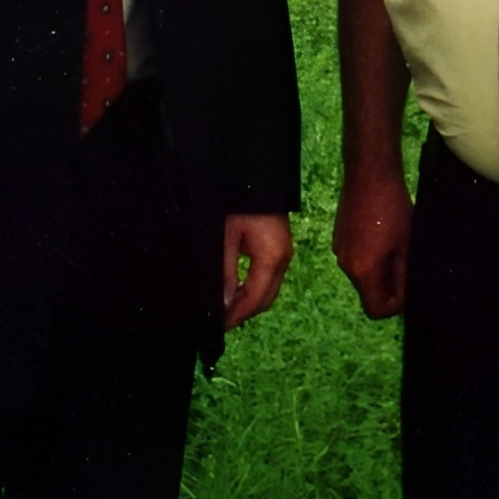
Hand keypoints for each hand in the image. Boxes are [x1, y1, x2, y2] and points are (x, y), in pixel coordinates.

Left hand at [222, 213, 295, 330]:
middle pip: (266, 298)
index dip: (236, 317)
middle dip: (243, 313)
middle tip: (217, 323)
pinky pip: (267, 275)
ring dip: (248, 301)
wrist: (251, 170)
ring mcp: (283, 250)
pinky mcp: (278, 244)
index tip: (215, 328)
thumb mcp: (225, 239)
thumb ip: (226, 274)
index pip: (256, 300)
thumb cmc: (237, 203)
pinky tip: (234, 289)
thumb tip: (224, 305)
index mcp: (273, 257)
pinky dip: (252, 287)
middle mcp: (283, 257)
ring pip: (268, 288)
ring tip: (222, 309)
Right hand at [332, 166, 412, 319]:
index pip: (375, 309)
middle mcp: (346, 266)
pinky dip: (370, 255)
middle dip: (389, 285)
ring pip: (363, 274)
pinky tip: (383, 234)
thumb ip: (404, 274)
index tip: (409, 289)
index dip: (395, 305)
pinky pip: (356, 257)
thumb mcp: (406, 244)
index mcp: (363, 271)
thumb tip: (406, 294)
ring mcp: (339, 250)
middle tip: (407, 266)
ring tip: (398, 246)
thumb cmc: (393, 209)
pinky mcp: (339, 237)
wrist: (370, 174)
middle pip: (368, 291)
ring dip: (380, 268)